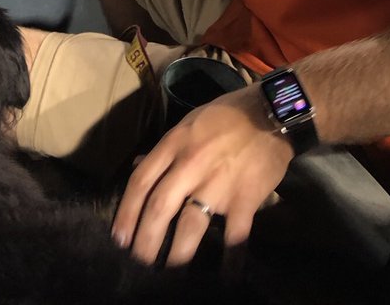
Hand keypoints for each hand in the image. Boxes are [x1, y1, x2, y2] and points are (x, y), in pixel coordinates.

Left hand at [112, 87, 292, 265]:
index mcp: (175, 143)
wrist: (271, 113)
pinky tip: (225, 275)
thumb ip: (166, 148)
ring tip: (169, 272)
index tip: (119, 237)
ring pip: (190, 224)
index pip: (142, 181)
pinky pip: (234, 234)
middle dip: (146, 239)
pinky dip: (229, 259)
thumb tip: (140, 166)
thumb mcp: (189, 122)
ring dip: (178, 253)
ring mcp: (218, 183)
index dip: (127, 211)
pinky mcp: (245, 198)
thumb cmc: (227, 115)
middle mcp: (191, 164)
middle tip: (139, 262)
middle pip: (160, 207)